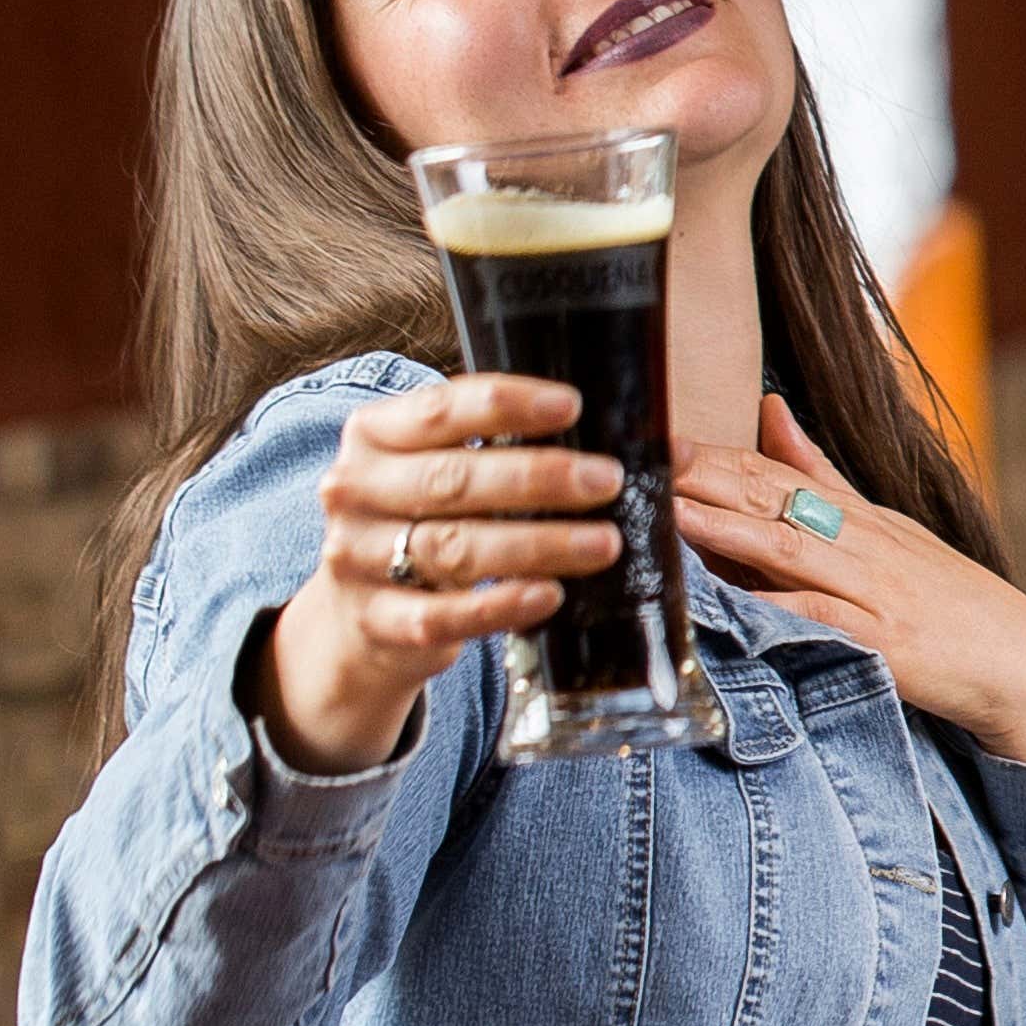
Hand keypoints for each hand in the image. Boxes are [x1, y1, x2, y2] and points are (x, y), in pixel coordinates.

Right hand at [262, 376, 626, 774]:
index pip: (443, 408)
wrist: (359, 617)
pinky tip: (550, 596)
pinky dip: (499, 606)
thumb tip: (671, 448)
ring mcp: (357, 557)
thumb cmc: (429, 523)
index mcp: (374, 435)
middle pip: (454, 480)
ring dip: (537, 544)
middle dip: (538, 478)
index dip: (508, 404)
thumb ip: (530, 452)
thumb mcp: (456, 476)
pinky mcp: (376, 621)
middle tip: (607, 480)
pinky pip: (441, 615)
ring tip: (606, 542)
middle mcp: (354, 489)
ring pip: (454, 547)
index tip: (572, 405)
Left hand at [673, 395, 1025, 763]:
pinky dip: (775, 608)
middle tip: (647, 459)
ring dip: (727, 529)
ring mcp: (876, 591)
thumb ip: (822, 474)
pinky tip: (733, 603)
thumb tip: (769, 409)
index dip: (716, 455)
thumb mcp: (888, 528)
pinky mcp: (886, 643)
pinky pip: (821, 621)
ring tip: (670, 513)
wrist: (1023, 663)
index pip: (778, 472)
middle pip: (777, 499)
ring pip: (791, 550)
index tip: (660, 436)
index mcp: (861, 515)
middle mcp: (865, 543)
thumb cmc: (950, 601)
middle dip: (709, 478)